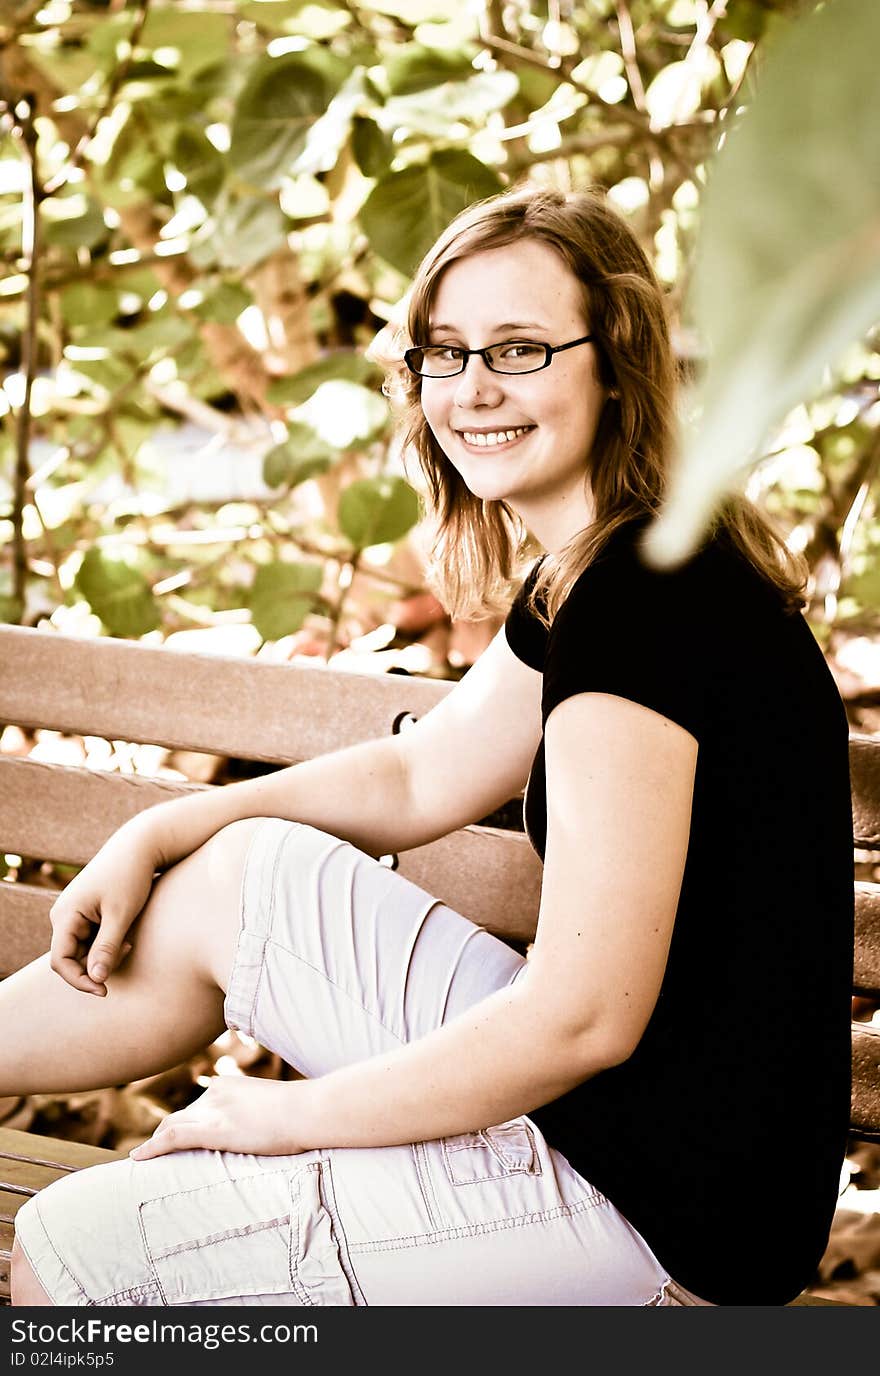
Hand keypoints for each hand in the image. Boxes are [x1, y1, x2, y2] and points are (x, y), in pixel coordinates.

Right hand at [48, 816, 161, 995]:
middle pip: (71, 958)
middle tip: (128, 949)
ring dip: (104, 953)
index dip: (79, 980)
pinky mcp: (85, 912)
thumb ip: (107, 948)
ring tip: (129, 939)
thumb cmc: (130, 877)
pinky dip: (107, 943)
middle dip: (98, 963)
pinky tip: (126, 934)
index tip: (104, 991)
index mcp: (64, 915)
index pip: (60, 961)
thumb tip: (96, 979)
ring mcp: (73, 913)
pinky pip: (90, 939)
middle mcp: (62, 915)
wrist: (139, 847)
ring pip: (82, 950)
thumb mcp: (121, 915)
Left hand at [129, 1076, 306, 1159]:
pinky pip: (171, 1138)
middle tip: (149, 1154)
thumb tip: (267, 1126)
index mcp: (228, 1085)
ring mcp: (212, 1110)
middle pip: (178, 1116)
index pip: (197, 1106)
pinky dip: (152, 1149)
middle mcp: (214, 1092)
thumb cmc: (302, 1112)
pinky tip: (137, 1159)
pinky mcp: (212, 1129)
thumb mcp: (275, 1108)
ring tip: (141, 1162)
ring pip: (170, 1127)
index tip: (171, 1139)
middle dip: (161, 1135)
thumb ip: (260, 1114)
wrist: (307, 1110)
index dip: (181, 1123)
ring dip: (154, 1146)